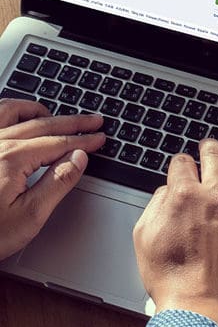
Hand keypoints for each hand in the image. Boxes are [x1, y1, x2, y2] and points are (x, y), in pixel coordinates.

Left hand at [0, 99, 104, 259]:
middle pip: (41, 124)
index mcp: (12, 159)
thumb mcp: (29, 216)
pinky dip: (6, 112)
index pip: (58, 143)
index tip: (99, 138)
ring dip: (37, 110)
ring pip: (10, 111)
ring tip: (53, 114)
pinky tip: (12, 118)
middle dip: (72, 121)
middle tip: (93, 120)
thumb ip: (57, 183)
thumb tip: (79, 158)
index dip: (83, 140)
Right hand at [133, 138, 217, 326]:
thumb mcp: (145, 238)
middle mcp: (216, 194)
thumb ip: (155, 207)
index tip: (184, 166)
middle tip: (210, 147)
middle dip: (210, 148)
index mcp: (184, 195)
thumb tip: (166, 192)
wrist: (201, 308)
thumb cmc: (173, 280)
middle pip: (215, 156)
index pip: (182, 163)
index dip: (181, 163)